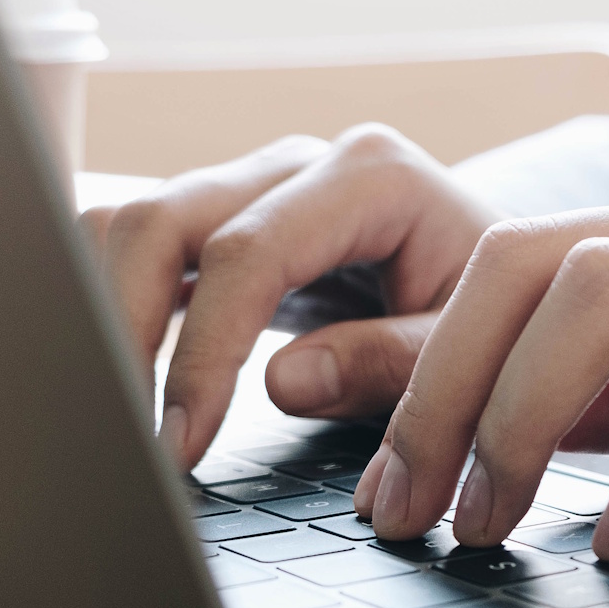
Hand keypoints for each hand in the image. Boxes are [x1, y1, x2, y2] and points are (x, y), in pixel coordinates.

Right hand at [79, 125, 501, 466]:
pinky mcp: (224, 225)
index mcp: (369, 177)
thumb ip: (389, 361)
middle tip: (127, 435)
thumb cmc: (496, 313)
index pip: (248, 253)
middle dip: (124, 329)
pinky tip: (119, 379)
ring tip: (116, 414)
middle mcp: (296, 166)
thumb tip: (283, 381)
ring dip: (104, 314)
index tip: (184, 441)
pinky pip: (142, 249)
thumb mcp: (469, 346)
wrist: (504, 282)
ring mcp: (252, 187)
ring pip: (130, 224)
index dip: (203, 352)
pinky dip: (113, 306)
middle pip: (162, 219)